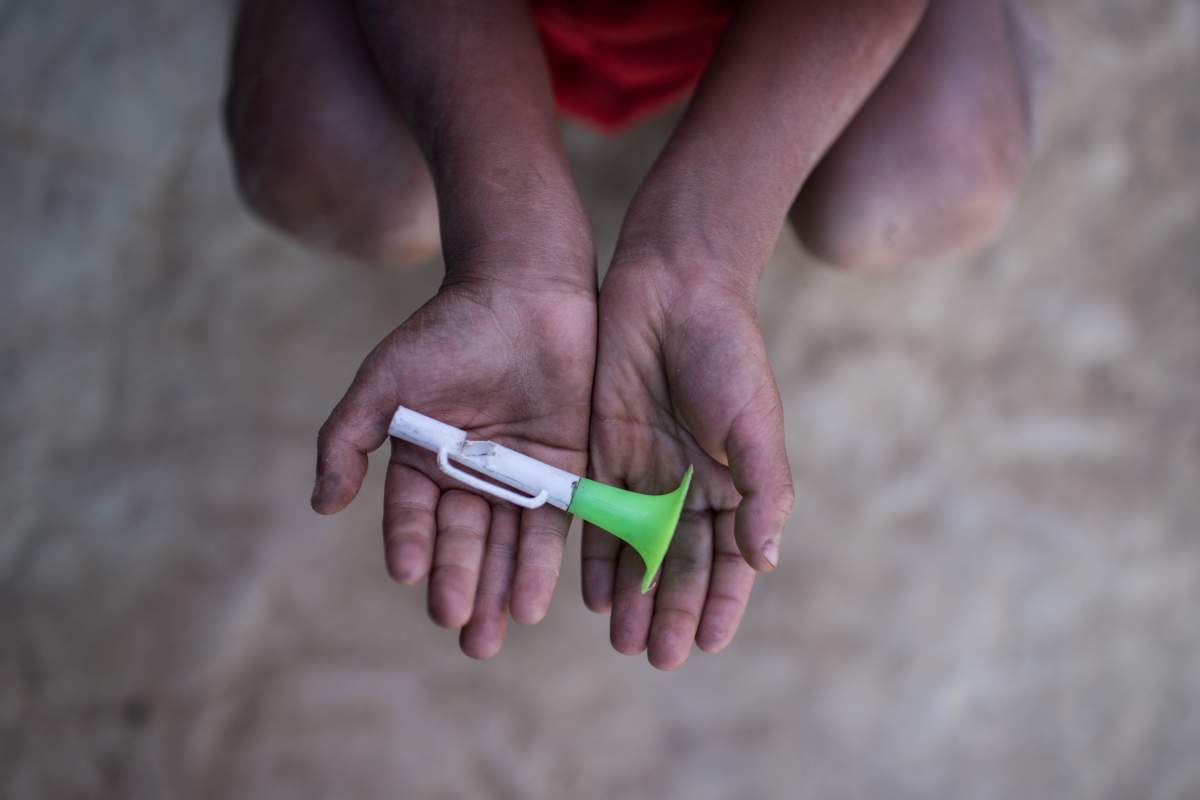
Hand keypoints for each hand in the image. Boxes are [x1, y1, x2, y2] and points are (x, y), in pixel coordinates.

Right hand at [313, 269, 594, 658]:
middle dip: (462, 587)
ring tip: (496, 634)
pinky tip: (534, 599)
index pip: (414, 516)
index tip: (410, 576)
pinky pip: (553, 522)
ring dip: (501, 590)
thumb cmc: (447, 330)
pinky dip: (543, 561)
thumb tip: (322, 505)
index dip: (411, 545)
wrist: (524, 288)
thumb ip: (347, 439)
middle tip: (463, 635)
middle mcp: (470, 477)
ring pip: (507, 544)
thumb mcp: (384, 381)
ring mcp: (518, 476)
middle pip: (464, 542)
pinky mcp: (564, 469)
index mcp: (423, 460)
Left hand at [584, 260, 794, 669]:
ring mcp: (643, 470)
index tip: (706, 646)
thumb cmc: (727, 352)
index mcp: (734, 481)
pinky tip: (588, 593)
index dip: (721, 603)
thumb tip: (766, 561)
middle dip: (669, 611)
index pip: (730, 558)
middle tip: (653, 657)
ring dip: (629, 595)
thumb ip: (762, 491)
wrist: (673, 286)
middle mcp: (688, 484)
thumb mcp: (754, 423)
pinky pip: (596, 514)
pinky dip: (595, 554)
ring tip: (620, 640)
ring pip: (635, 549)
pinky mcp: (601, 450)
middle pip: (679, 563)